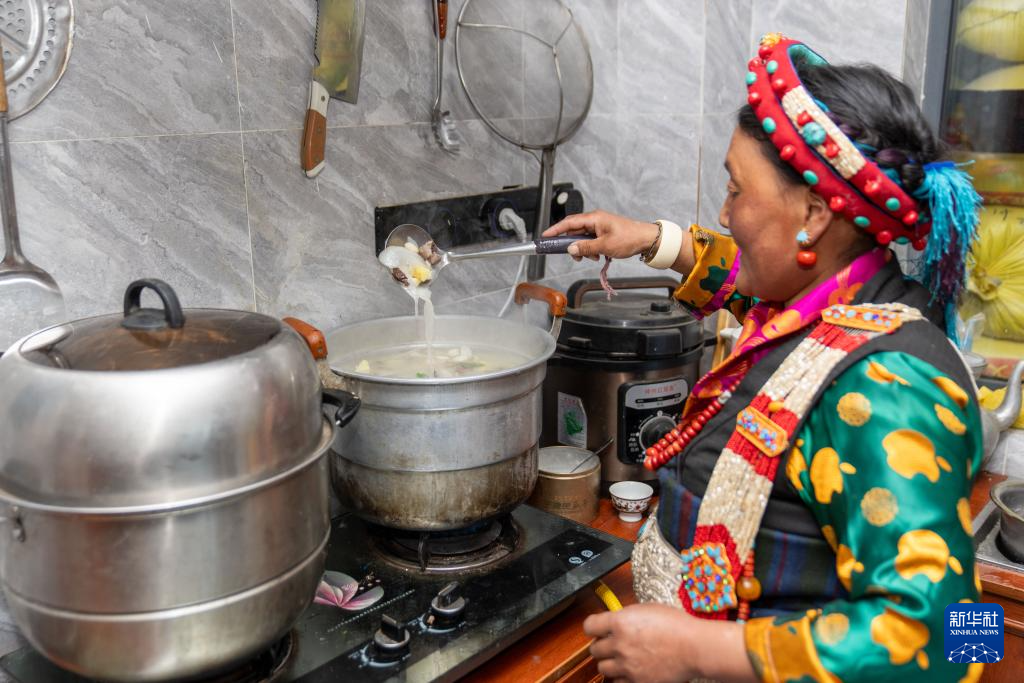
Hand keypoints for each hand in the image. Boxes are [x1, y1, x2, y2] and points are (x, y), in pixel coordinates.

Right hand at [543, 210, 659, 260]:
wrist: (647, 239)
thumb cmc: (629, 238)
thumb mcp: (604, 246)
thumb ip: (585, 248)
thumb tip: (571, 249)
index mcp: (594, 218)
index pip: (569, 223)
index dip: (555, 229)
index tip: (545, 236)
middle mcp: (595, 220)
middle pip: (574, 231)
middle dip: (571, 244)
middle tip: (573, 255)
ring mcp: (600, 226)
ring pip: (582, 238)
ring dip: (583, 249)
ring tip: (591, 257)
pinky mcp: (604, 233)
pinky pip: (591, 240)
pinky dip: (590, 249)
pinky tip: (597, 256)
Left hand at [584, 604, 696, 682]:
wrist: (694, 647)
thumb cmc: (677, 625)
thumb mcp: (647, 610)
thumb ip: (626, 616)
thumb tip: (616, 621)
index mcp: (620, 622)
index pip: (589, 626)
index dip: (593, 627)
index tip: (597, 629)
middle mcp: (619, 644)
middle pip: (594, 649)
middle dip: (602, 645)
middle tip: (613, 644)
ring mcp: (627, 665)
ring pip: (603, 667)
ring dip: (610, 662)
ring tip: (622, 658)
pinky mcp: (637, 682)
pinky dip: (621, 678)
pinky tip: (631, 670)